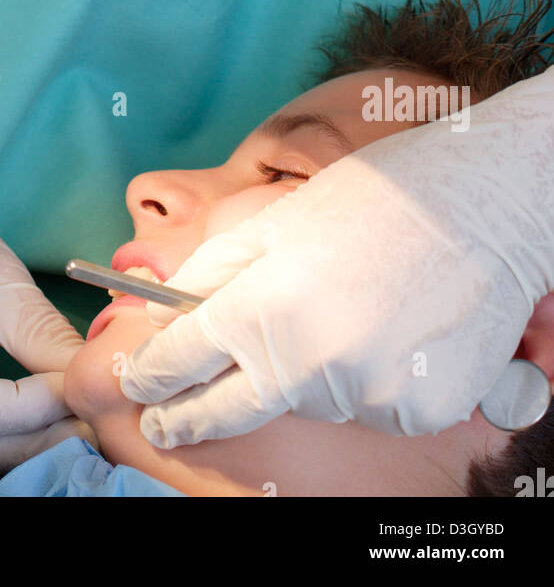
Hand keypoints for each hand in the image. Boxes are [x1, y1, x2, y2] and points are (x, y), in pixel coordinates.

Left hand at [120, 67, 553, 445]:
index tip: (138, 388)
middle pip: (239, 404)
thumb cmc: (379, 198)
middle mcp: (311, 361)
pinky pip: (371, 408)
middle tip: (165, 424)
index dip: (154, 377)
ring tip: (353, 308)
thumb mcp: (281, 218)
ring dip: (312, 374)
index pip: (188, 359)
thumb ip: (218, 270)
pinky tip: (395, 330)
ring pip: (313, 402)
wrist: (486, 203)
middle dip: (194, 415)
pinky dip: (372, 381)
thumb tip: (170, 309)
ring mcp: (367, 393)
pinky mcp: (417, 411)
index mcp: (267, 304)